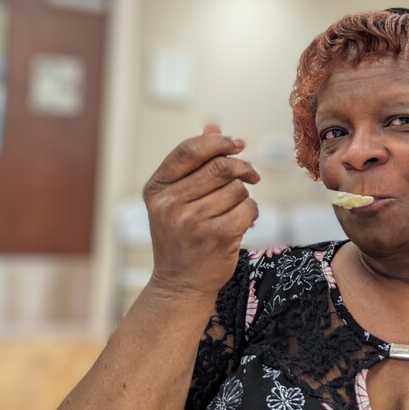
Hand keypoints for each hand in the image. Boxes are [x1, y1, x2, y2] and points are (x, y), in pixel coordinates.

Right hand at [143, 125, 260, 297]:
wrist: (180, 283)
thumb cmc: (182, 236)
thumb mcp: (177, 198)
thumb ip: (194, 163)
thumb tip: (213, 126)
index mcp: (157, 189)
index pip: (189, 150)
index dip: (217, 142)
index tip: (236, 143)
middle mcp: (170, 204)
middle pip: (220, 167)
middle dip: (241, 168)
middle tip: (250, 176)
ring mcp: (192, 222)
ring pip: (237, 189)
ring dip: (243, 196)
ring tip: (232, 211)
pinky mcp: (217, 237)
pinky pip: (248, 208)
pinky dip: (251, 213)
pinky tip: (241, 223)